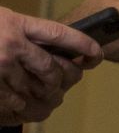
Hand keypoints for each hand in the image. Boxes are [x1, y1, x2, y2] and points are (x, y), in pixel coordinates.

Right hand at [0, 7, 94, 125]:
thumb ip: (24, 34)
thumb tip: (61, 55)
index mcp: (14, 23)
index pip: (61, 35)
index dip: (84, 46)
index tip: (96, 55)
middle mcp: (8, 45)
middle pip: (54, 69)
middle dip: (64, 78)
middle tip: (65, 80)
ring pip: (38, 91)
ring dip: (46, 97)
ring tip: (48, 96)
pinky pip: (17, 106)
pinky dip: (24, 109)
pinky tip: (24, 105)